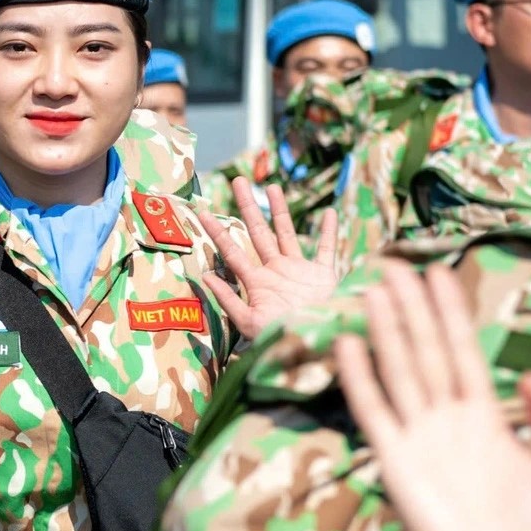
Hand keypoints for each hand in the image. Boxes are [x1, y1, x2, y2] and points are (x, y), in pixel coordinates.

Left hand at [200, 179, 339, 338]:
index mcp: (257, 282)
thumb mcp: (249, 323)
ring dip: (280, 212)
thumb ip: (229, 300)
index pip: (232, 251)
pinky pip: (326, 250)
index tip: (201, 212)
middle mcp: (276, 272)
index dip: (217, 232)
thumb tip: (206, 275)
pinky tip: (329, 213)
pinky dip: (328, 233)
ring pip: (287, 234)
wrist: (316, 349)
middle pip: (258, 232)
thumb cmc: (281, 340)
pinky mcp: (324, 276)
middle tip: (237, 181)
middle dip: (247, 207)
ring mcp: (299, 272)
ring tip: (272, 187)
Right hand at [334, 263, 530, 530]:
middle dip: (412, 308)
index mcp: (484, 415)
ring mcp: (418, 435)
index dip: (452, 314)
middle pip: (426, 350)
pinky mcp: (394, 459)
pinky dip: (360, 377)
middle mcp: (446, 417)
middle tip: (394, 265)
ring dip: (386, 330)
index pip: (464, 351)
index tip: (440, 274)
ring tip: (372, 290)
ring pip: (400, 370)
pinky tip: (350, 343)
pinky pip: (373, 410)